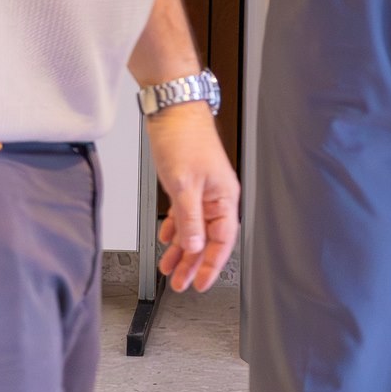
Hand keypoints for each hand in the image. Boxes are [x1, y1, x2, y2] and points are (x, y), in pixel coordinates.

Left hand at [147, 102, 239, 292]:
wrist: (172, 108)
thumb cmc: (184, 137)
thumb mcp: (184, 185)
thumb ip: (190, 220)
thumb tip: (193, 246)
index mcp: (224, 196)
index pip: (223, 240)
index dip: (212, 264)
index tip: (199, 283)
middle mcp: (216, 194)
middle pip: (208, 237)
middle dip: (193, 262)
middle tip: (180, 283)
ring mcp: (202, 188)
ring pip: (194, 227)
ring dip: (181, 249)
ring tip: (169, 268)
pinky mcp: (188, 182)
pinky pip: (185, 213)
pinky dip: (175, 228)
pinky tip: (166, 238)